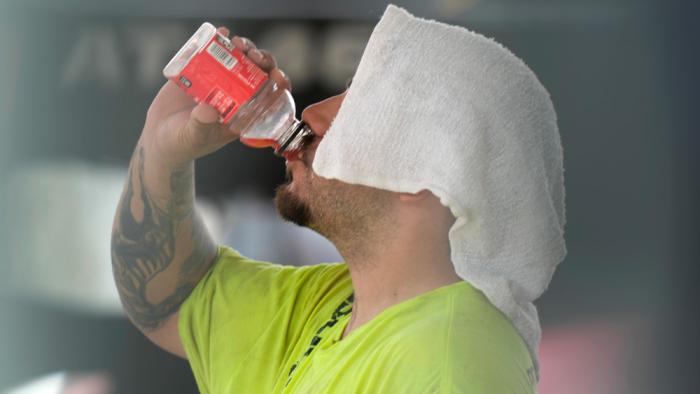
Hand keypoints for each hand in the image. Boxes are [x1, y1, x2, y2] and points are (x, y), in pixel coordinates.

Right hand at [141, 26, 291, 166]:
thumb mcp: (192, 137)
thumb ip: (201, 125)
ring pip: (240, 60)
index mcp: (243, 115)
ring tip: (239, 44)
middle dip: (262, 61)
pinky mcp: (201, 71)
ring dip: (245, 49)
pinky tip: (223, 33)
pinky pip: (214, 52)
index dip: (279, 86)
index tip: (277, 76)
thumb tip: (209, 110)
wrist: (158, 136)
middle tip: (255, 56)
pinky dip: (220, 40)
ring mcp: (219, 82)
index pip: (270, 98)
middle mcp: (235, 96)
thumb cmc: (182, 144)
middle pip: (258, 74)